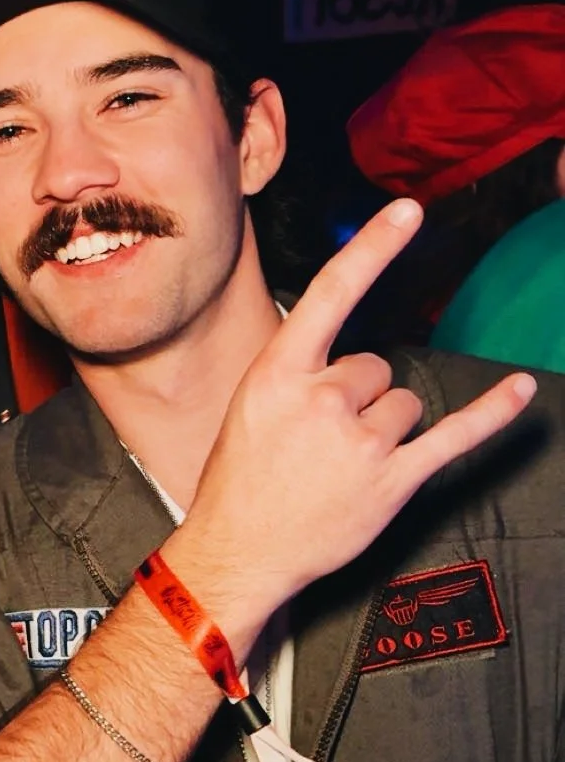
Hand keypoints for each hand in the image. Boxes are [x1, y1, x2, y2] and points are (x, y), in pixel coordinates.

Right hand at [171, 201, 535, 658]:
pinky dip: (492, 412)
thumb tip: (353, 362)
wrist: (238, 551)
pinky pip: (453, 435)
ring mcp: (360, 441)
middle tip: (322, 442)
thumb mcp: (250, 405)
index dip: (374, 249)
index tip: (410, 210)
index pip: (333, 293)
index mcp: (280, 372)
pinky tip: (522, 389)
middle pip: (377, 367)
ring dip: (386, 429)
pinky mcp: (392, 480)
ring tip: (345, 467)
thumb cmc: (241, 480)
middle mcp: (323, 398)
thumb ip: (298, 372)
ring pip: (405, 403)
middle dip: (360, 398)